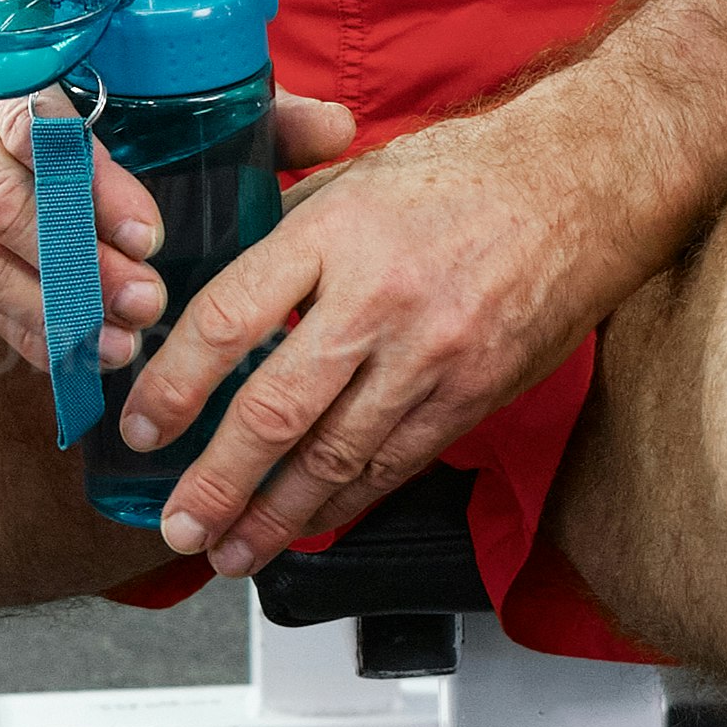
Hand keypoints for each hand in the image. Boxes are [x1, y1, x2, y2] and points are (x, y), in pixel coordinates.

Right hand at [0, 57, 358, 381]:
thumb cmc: (67, 70)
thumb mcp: (140, 69)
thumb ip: (239, 102)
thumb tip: (340, 129)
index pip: (39, 120)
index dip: (97, 185)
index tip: (155, 236)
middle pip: (1, 201)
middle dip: (78, 264)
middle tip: (148, 307)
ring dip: (48, 311)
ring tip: (117, 346)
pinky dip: (16, 329)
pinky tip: (71, 356)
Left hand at [120, 99, 634, 573]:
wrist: (583, 186)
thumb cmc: (467, 175)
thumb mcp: (357, 177)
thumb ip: (287, 236)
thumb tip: (222, 294)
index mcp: (336, 233)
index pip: (230, 319)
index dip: (175, 385)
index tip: (143, 426)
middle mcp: (379, 300)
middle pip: (275, 411)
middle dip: (217, 482)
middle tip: (177, 523)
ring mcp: (430, 356)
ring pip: (335, 459)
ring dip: (274, 516)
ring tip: (229, 551)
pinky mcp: (471, 395)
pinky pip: (393, 465)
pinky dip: (342, 502)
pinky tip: (304, 524)